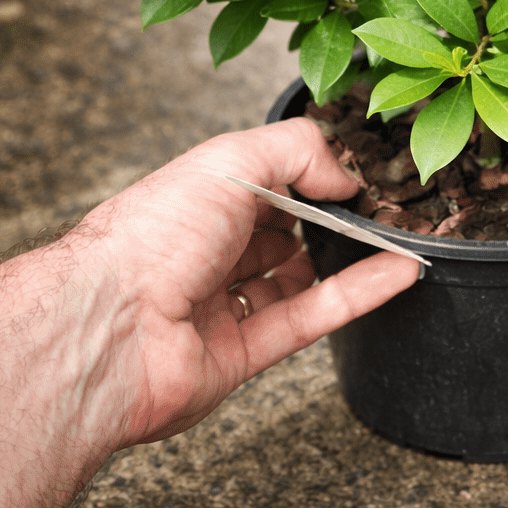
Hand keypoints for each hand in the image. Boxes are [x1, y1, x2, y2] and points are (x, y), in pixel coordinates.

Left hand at [76, 116, 418, 446]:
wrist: (108, 330)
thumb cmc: (151, 236)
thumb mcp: (230, 160)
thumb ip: (297, 151)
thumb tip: (345, 173)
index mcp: (196, 198)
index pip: (264, 179)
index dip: (310, 173)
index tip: (357, 169)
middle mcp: (206, 249)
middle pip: (281, 231)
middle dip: (330, 219)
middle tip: (383, 207)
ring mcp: (221, 304)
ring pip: (297, 278)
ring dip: (349, 258)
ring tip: (399, 237)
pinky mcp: (239, 356)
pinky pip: (307, 321)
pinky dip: (357, 295)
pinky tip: (398, 271)